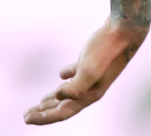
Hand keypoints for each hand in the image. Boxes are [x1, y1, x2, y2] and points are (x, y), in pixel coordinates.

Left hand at [23, 17, 148, 124]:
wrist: (124, 30)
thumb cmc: (106, 50)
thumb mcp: (89, 69)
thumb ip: (76, 86)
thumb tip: (59, 97)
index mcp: (89, 94)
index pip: (63, 113)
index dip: (44, 118)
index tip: (26, 119)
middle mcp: (90, 89)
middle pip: (64, 107)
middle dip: (44, 113)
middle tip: (25, 115)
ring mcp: (91, 76)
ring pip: (68, 93)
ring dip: (52, 99)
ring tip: (39, 104)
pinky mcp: (90, 62)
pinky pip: (75, 75)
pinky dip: (65, 79)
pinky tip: (60, 76)